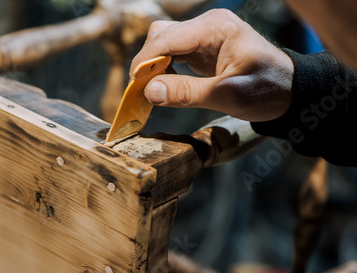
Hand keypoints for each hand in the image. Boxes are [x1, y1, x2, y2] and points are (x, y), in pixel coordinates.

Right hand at [131, 9, 293, 121]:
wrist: (290, 91)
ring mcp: (204, 36)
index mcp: (215, 28)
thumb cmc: (267, 89)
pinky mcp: (202, 50)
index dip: (145, 62)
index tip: (134, 87)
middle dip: (148, 63)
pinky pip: (173, 54)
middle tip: (143, 92)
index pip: (167, 38)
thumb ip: (186, 93)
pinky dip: (164, 70)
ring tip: (152, 92)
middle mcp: (207, 26)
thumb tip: (149, 92)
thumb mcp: (227, 95)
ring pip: (164, 44)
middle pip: (161, 35)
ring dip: (154, 67)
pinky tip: (165, 87)